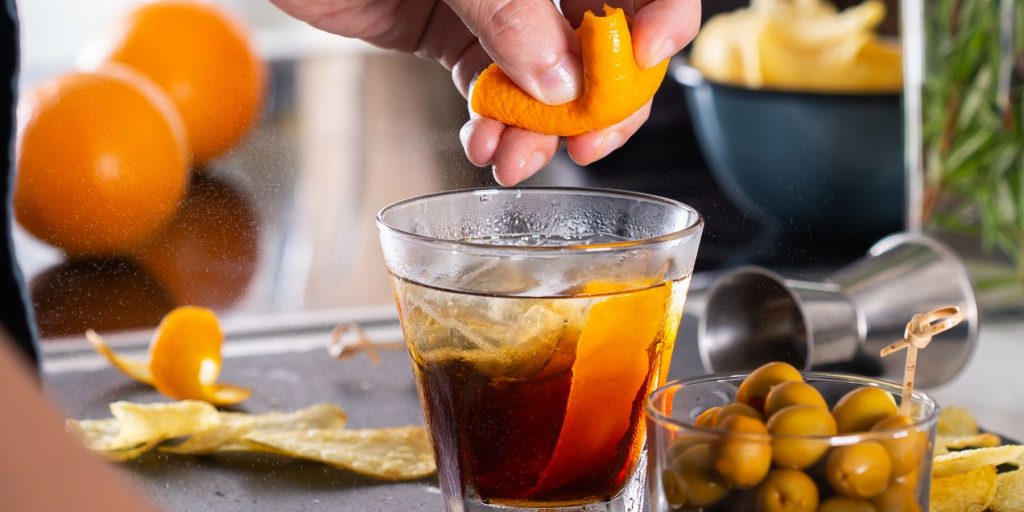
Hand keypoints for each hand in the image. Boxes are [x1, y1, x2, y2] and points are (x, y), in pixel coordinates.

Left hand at [269, 0, 700, 184]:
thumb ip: (505, 4)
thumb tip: (560, 77)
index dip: (660, 13)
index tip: (649, 57)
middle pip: (602, 36)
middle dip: (601, 96)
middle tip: (586, 142)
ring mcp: (499, 6)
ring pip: (549, 77)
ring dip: (541, 127)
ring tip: (513, 158)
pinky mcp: (455, 36)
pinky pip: (494, 91)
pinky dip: (495, 124)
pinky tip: (483, 144)